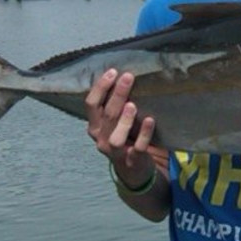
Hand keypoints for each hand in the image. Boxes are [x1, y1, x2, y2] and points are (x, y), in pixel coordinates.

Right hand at [85, 69, 156, 187]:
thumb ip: (114, 104)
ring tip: (133, 104)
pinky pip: (137, 147)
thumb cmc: (125, 137)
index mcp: (95, 126)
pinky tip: (150, 120)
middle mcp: (100, 138)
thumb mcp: (115, 122)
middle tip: (128, 77)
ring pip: (115, 136)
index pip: (91, 104)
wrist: (134, 169)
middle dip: (116, 95)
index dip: (100, 87)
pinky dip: (144, 134)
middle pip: (106, 115)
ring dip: (123, 119)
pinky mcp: (132, 160)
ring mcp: (115, 151)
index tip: (113, 71)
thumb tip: (124, 75)